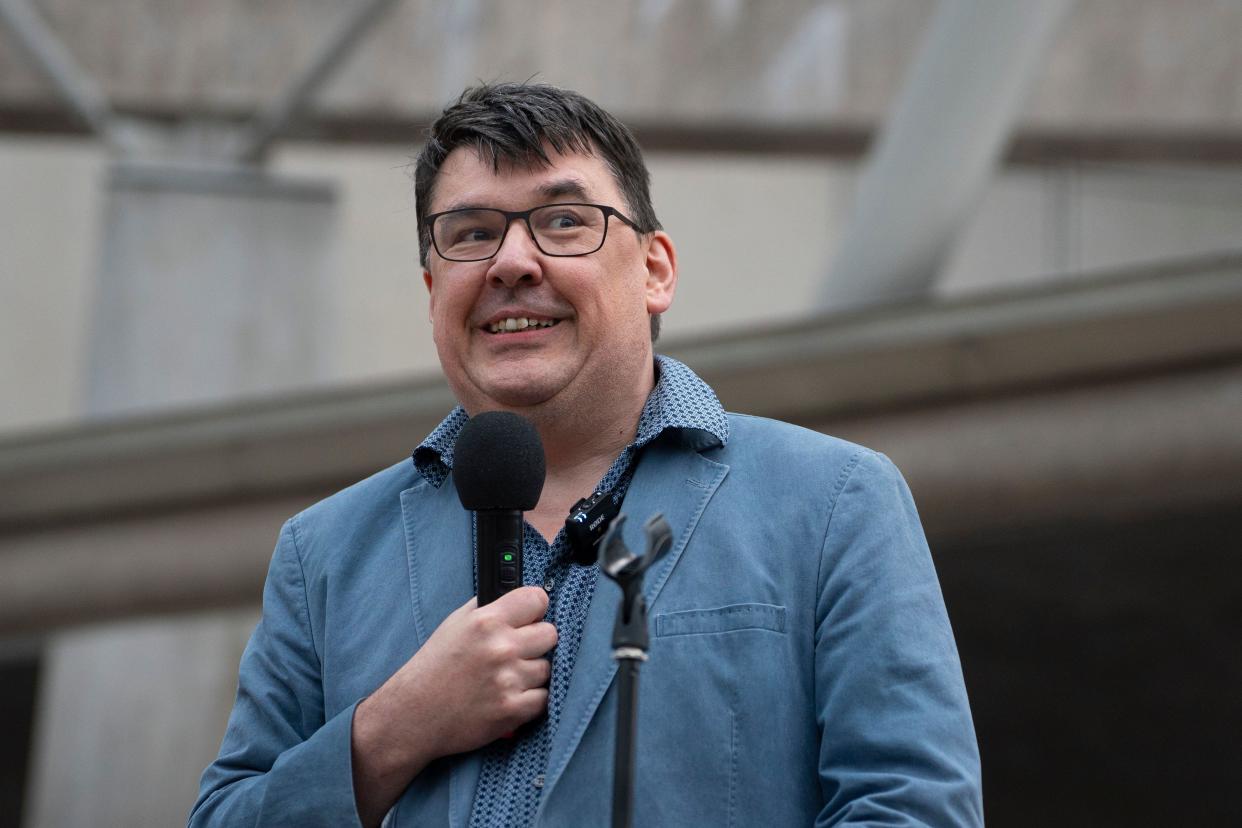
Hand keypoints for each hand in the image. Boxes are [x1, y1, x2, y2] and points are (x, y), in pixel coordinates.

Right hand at [351, 587, 555, 823]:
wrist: (413, 714)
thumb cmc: (433, 668)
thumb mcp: (454, 624)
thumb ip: (487, 607)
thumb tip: (516, 598)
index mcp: (486, 621)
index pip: (537, 599)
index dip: (535, 608)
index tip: (531, 616)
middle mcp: (500, 648)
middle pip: (550, 633)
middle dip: (536, 641)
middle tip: (518, 651)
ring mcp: (508, 680)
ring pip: (547, 667)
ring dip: (532, 673)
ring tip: (508, 678)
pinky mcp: (512, 710)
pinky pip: (544, 698)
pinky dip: (531, 699)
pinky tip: (512, 696)